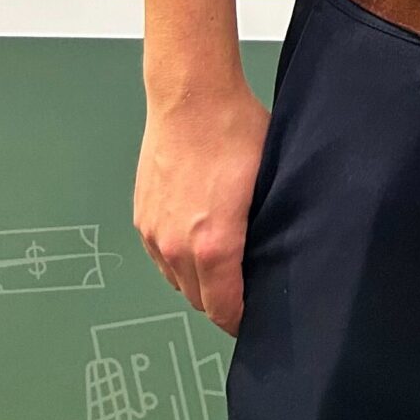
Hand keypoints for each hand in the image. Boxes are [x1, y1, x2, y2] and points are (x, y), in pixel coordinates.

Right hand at [134, 82, 269, 336]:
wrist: (190, 98)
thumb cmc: (236, 132)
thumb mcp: (269, 180)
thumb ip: (267, 226)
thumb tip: (278, 252)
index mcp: (213, 246)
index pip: (224, 309)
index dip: (241, 320)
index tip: (255, 320)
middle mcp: (177, 249)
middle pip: (199, 300)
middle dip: (222, 301)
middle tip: (246, 288)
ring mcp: (154, 235)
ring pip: (177, 281)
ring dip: (198, 281)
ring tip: (223, 263)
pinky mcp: (141, 219)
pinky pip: (161, 257)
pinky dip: (178, 260)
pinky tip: (198, 239)